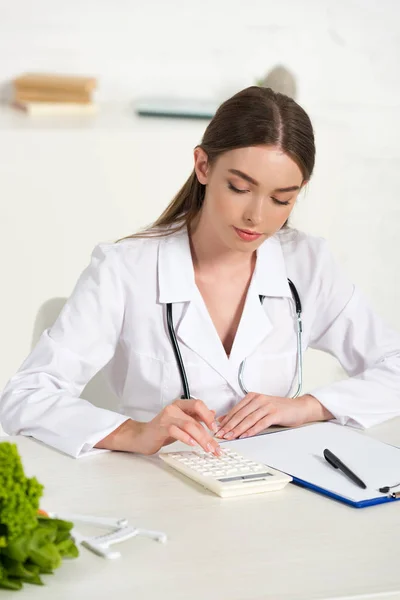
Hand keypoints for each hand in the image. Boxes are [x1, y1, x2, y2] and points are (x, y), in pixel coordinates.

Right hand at [98, 399, 221, 455]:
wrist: (142, 436)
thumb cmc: (162, 430)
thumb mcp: (181, 421)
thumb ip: (195, 417)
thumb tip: (213, 413)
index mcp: (181, 405)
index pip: (198, 404)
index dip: (208, 416)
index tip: (216, 429)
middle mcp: (174, 408)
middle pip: (195, 418)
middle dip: (207, 434)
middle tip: (215, 446)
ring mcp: (167, 417)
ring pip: (189, 425)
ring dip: (201, 439)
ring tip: (207, 448)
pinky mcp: (161, 427)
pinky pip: (176, 431)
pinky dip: (186, 438)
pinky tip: (192, 444)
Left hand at [215, 393, 331, 439]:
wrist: (299, 408)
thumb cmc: (279, 409)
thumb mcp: (259, 408)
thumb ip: (244, 413)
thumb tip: (224, 421)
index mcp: (252, 397)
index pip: (235, 410)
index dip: (225, 420)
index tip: (217, 429)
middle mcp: (258, 399)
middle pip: (240, 414)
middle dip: (228, 426)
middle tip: (220, 435)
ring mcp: (267, 406)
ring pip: (248, 419)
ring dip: (237, 429)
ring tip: (230, 437)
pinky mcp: (275, 413)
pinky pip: (260, 423)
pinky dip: (251, 430)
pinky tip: (245, 435)